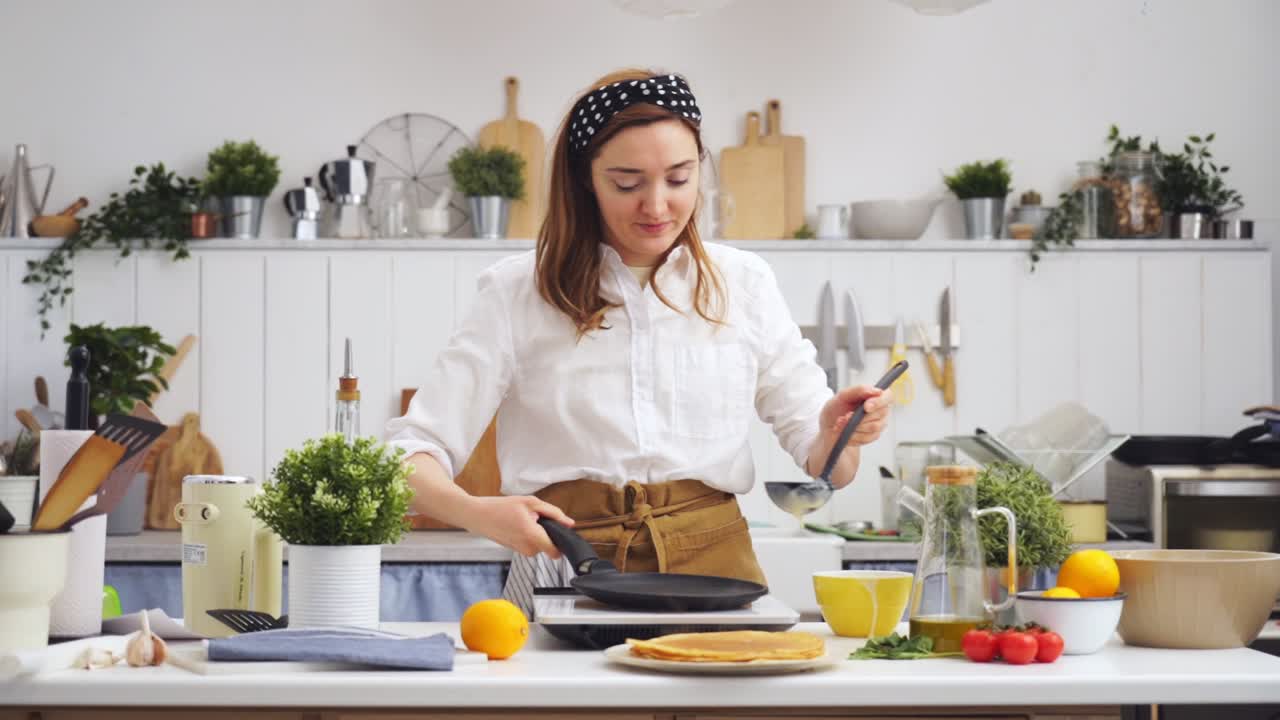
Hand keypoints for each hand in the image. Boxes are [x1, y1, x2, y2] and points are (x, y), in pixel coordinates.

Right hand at [460, 495, 575, 558]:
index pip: (556, 552)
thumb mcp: (530, 502)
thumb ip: (553, 513)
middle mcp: (527, 548)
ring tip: (524, 519)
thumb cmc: (500, 507)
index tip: (560, 532)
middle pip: (549, 546)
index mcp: (531, 536)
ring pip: (540, 545)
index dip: (562, 542)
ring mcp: (520, 551)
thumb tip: (569, 523)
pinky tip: (518, 524)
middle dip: (547, 532)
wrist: (477, 515)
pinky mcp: (515, 550)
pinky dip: (529, 535)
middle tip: (535, 518)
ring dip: (537, 533)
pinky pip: (530, 544)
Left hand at [808, 385, 892, 488]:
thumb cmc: (837, 408)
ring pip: (873, 427)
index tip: (866, 407)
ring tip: (841, 423)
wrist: (829, 426)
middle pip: (880, 414)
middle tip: (845, 417)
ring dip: (854, 426)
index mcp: (876, 396)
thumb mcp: (842, 396)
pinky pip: (866, 438)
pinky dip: (852, 435)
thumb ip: (858, 390)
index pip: (887, 397)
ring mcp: (879, 424)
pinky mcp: (873, 436)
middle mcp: (881, 410)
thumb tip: (875, 391)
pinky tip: (844, 431)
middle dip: (859, 417)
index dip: (879, 402)